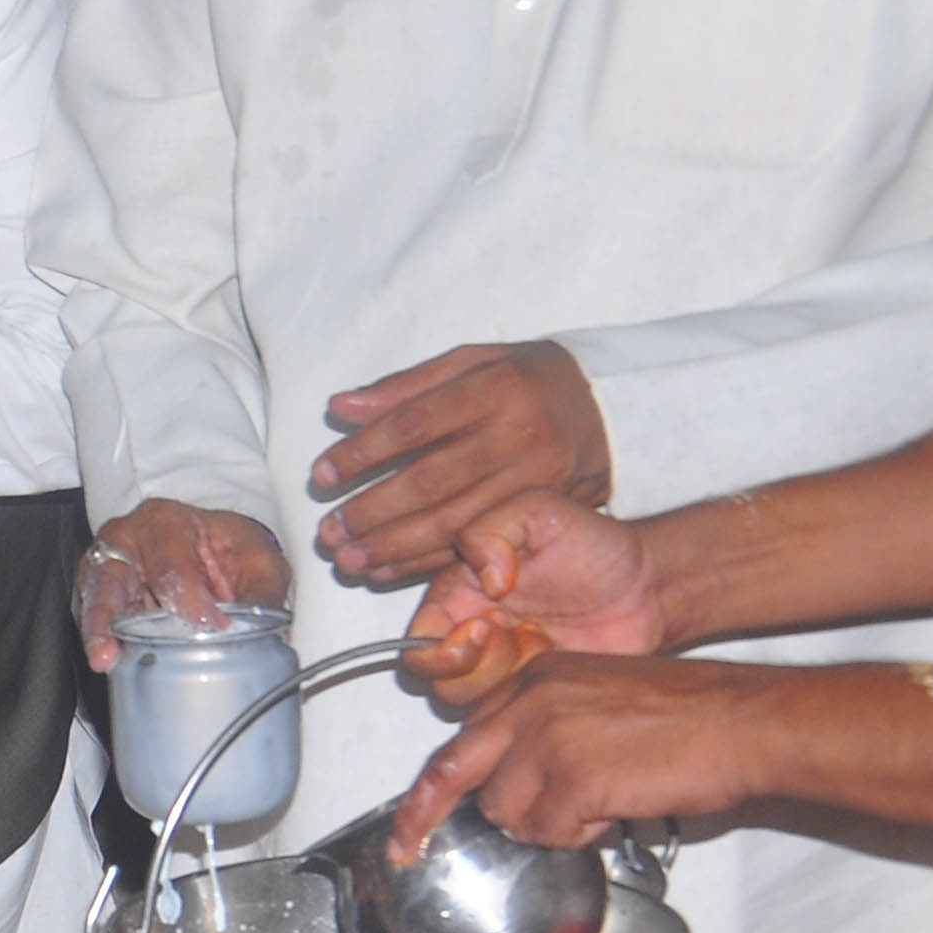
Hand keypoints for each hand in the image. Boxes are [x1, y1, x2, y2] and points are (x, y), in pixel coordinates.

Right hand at [78, 500, 293, 670]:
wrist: (208, 549)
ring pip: (95, 601)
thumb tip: (270, 634)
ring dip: (98, 633)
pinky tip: (114, 661)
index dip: (189, 600)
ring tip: (104, 659)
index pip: (170, 566)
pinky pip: (96, 620)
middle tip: (113, 650)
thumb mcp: (258, 559)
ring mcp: (105, 569)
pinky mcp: (99, 598)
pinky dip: (107, 642)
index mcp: (164, 522)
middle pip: (111, 579)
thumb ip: (263, 591)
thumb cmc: (226, 548)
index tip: (211, 626)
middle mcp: (124, 541)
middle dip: (108, 616)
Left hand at [313, 341, 611, 587]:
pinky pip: (477, 544)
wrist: (611, 409)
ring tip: (346, 560)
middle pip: (431, 481)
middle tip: (327, 532)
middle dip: (371, 512)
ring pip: (453, 522)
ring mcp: (533, 479)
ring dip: (393, 547)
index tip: (321, 474)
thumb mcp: (473, 361)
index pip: (414, 425)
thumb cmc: (526, 380)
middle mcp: (517, 436)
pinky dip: (426, 563)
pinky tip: (386, 571)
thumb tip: (340, 408)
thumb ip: (405, 386)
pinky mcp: (540, 512)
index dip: (363, 452)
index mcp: (495, 388)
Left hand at [388, 652, 777, 853]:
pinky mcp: (572, 778)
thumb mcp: (597, 698)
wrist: (745, 722)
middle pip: (453, 773)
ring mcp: (547, 740)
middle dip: (423, 818)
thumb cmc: (690, 717)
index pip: (460, 739)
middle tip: (408, 849)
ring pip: (505, 813)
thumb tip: (505, 782)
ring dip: (546, 824)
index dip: (435, 786)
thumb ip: (542, 730)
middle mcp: (530, 704)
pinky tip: (613, 808)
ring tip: (599, 801)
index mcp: (534, 681)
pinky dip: (578, 834)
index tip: (411, 819)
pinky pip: (548, 833)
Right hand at [402, 493, 665, 707]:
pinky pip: (510, 714)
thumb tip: (484, 579)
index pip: (415, 642)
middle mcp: (471, 636)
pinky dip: (531, 695)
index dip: (438, 647)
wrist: (649, 587)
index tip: (483, 626)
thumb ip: (490, 530)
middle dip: (474, 665)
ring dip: (504, 678)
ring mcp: (502, 669)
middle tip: (518, 636)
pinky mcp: (532, 693)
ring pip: (470, 703)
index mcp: (457, 597)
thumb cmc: (596, 547)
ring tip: (543, 644)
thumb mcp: (538, 511)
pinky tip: (559, 661)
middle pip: (435, 681)